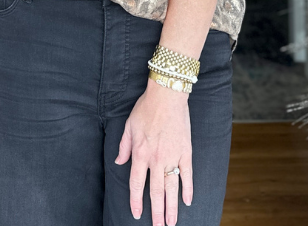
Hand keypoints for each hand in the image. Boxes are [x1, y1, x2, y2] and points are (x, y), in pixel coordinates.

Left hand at [114, 82, 191, 225]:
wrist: (167, 94)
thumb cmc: (146, 108)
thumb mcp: (128, 126)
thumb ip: (124, 146)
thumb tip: (118, 162)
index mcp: (140, 153)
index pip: (137, 184)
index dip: (136, 201)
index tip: (136, 214)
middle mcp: (156, 159)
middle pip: (156, 192)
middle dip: (156, 212)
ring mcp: (172, 156)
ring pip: (172, 188)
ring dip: (171, 207)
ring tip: (171, 223)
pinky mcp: (186, 151)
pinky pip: (187, 174)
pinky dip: (188, 188)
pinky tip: (187, 200)